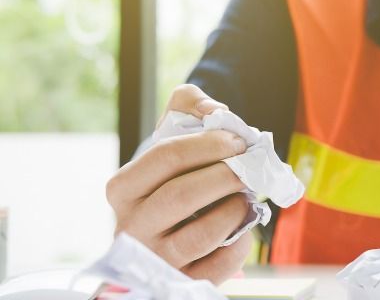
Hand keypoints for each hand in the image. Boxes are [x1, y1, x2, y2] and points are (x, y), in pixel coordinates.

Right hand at [106, 84, 251, 283]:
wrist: (169, 227)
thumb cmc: (174, 177)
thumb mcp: (171, 136)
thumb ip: (188, 105)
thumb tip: (215, 109)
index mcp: (123, 188)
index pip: (164, 158)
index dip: (207, 145)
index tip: (237, 141)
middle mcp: (131, 227)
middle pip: (181, 195)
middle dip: (224, 176)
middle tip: (249, 167)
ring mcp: (155, 259)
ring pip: (201, 234)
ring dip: (233, 209)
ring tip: (244, 196)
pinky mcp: (181, 281)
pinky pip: (218, 265)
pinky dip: (240, 243)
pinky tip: (243, 225)